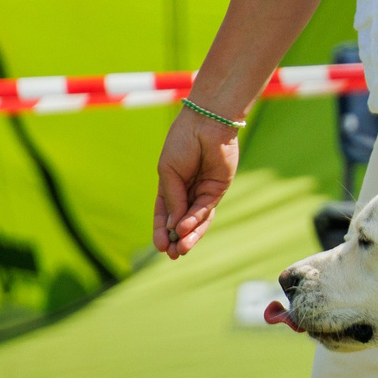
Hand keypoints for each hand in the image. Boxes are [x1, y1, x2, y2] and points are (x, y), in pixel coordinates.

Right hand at [153, 105, 242, 258]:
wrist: (206, 123)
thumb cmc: (182, 142)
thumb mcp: (168, 172)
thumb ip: (172, 198)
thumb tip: (173, 226)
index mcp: (170, 184)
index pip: (164, 214)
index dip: (161, 230)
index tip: (159, 247)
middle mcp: (187, 190)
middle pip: (180, 221)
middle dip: (176, 238)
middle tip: (171, 254)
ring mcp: (203, 190)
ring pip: (196, 219)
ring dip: (188, 235)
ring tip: (180, 249)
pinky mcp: (218, 188)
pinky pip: (206, 209)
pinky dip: (195, 220)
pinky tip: (185, 229)